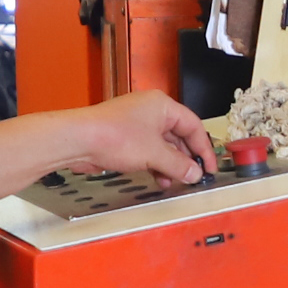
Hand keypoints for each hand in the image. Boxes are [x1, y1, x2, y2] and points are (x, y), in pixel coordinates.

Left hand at [67, 90, 215, 187]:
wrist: (79, 140)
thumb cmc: (114, 136)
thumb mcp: (154, 154)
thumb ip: (179, 165)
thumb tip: (195, 173)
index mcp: (162, 106)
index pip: (193, 126)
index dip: (203, 148)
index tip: (209, 167)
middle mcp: (150, 111)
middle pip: (178, 136)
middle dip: (185, 159)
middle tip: (192, 177)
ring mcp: (137, 124)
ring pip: (163, 146)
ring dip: (170, 165)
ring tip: (172, 182)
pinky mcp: (125, 137)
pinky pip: (148, 151)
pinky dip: (155, 164)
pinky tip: (157, 178)